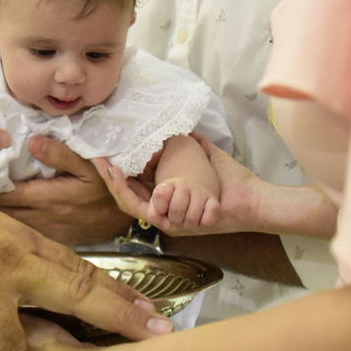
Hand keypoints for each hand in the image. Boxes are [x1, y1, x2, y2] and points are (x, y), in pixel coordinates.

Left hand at [0, 136, 129, 245]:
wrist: (127, 218)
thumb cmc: (108, 187)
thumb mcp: (90, 166)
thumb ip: (61, 154)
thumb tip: (32, 141)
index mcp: (47, 198)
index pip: (3, 194)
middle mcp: (41, 218)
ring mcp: (44, 231)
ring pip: (6, 224)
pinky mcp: (50, 239)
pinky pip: (20, 232)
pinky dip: (5, 221)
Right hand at [0, 160, 171, 350]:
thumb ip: (11, 254)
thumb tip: (32, 284)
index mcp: (19, 241)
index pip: (80, 270)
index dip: (119, 295)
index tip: (151, 312)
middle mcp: (8, 265)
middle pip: (77, 297)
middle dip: (117, 321)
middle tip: (150, 338)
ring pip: (13, 348)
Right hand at [94, 132, 260, 236]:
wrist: (253, 199)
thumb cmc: (234, 183)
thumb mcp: (208, 156)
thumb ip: (193, 144)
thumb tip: (181, 126)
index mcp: (171, 199)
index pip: (137, 188)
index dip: (119, 172)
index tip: (106, 154)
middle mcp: (167, 212)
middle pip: (129, 197)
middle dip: (110, 177)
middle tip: (96, 158)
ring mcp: (170, 221)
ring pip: (133, 205)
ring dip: (117, 184)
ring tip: (107, 165)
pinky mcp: (177, 224)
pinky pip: (149, 211)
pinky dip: (133, 193)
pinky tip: (124, 175)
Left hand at [149, 177, 219, 230]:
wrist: (193, 187)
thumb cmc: (172, 201)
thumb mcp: (158, 205)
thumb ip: (153, 215)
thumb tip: (167, 225)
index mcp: (169, 184)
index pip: (160, 196)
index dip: (159, 208)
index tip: (163, 208)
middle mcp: (186, 186)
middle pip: (177, 210)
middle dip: (174, 219)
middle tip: (176, 216)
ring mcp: (201, 193)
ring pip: (192, 218)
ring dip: (188, 224)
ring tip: (187, 218)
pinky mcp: (214, 202)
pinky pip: (209, 219)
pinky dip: (203, 223)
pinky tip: (199, 219)